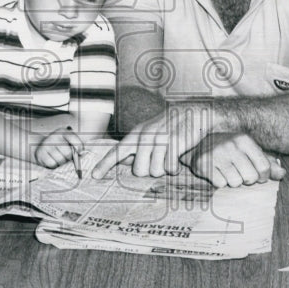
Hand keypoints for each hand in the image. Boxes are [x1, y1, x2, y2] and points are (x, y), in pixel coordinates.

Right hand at [35, 129, 81, 168]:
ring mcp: (46, 145)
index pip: (74, 139)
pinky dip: (54, 165)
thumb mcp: (67, 141)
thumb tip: (82, 154)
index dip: (79, 148)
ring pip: (60, 160)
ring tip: (59, 159)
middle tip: (67, 158)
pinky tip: (53, 161)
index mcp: (63, 132)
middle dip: (69, 158)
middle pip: (68, 153)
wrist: (41, 147)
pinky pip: (52, 164)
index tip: (80, 153)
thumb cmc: (59, 146)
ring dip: (62, 163)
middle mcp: (54, 137)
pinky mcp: (40, 154)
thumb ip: (76, 146)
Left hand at [93, 101, 213, 178]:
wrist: (194, 112)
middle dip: (148, 171)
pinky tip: (178, 159)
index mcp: (137, 133)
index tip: (94, 176)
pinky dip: (174, 168)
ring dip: (163, 170)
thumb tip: (124, 161)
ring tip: (169, 158)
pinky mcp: (175, 142)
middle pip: (138, 171)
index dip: (105, 164)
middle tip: (158, 161)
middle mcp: (146, 136)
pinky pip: (170, 168)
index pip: (117, 151)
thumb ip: (137, 144)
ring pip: (155, 171)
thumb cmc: (170, 125)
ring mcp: (160, 139)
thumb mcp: (150, 130)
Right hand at [180, 132, 285, 187]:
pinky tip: (215, 172)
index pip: (264, 168)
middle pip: (251, 178)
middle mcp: (231, 145)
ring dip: (231, 181)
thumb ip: (266, 162)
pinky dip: (219, 182)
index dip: (263, 176)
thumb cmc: (228, 149)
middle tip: (238, 172)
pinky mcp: (203, 164)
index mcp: (244, 140)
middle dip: (246, 180)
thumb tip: (283, 174)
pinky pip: (220, 184)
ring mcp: (216, 154)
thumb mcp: (248, 150)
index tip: (256, 174)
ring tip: (226, 171)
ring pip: (235, 183)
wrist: (196, 143)